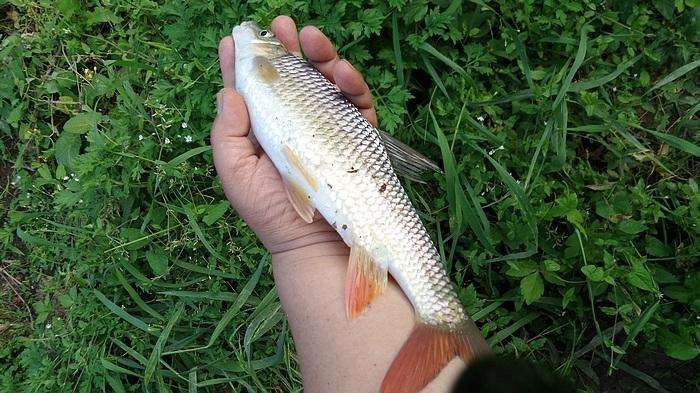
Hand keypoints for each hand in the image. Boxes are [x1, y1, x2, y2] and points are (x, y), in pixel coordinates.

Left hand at [211, 16, 376, 256]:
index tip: (232, 38)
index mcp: (262, 131)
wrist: (314, 246)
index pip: (251, 91)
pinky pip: (357, 104)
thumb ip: (228, 135)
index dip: (241, 63)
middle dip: (285, 48)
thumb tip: (229, 92)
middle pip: (291, 78)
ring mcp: (326, 129)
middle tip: (280, 24)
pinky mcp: (355, 137)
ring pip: (325, 82)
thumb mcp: (236, 175)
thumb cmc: (269, 214)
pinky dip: (352, 84)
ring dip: (320, 55)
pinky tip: (341, 71)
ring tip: (311, 36)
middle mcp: (294, 124)